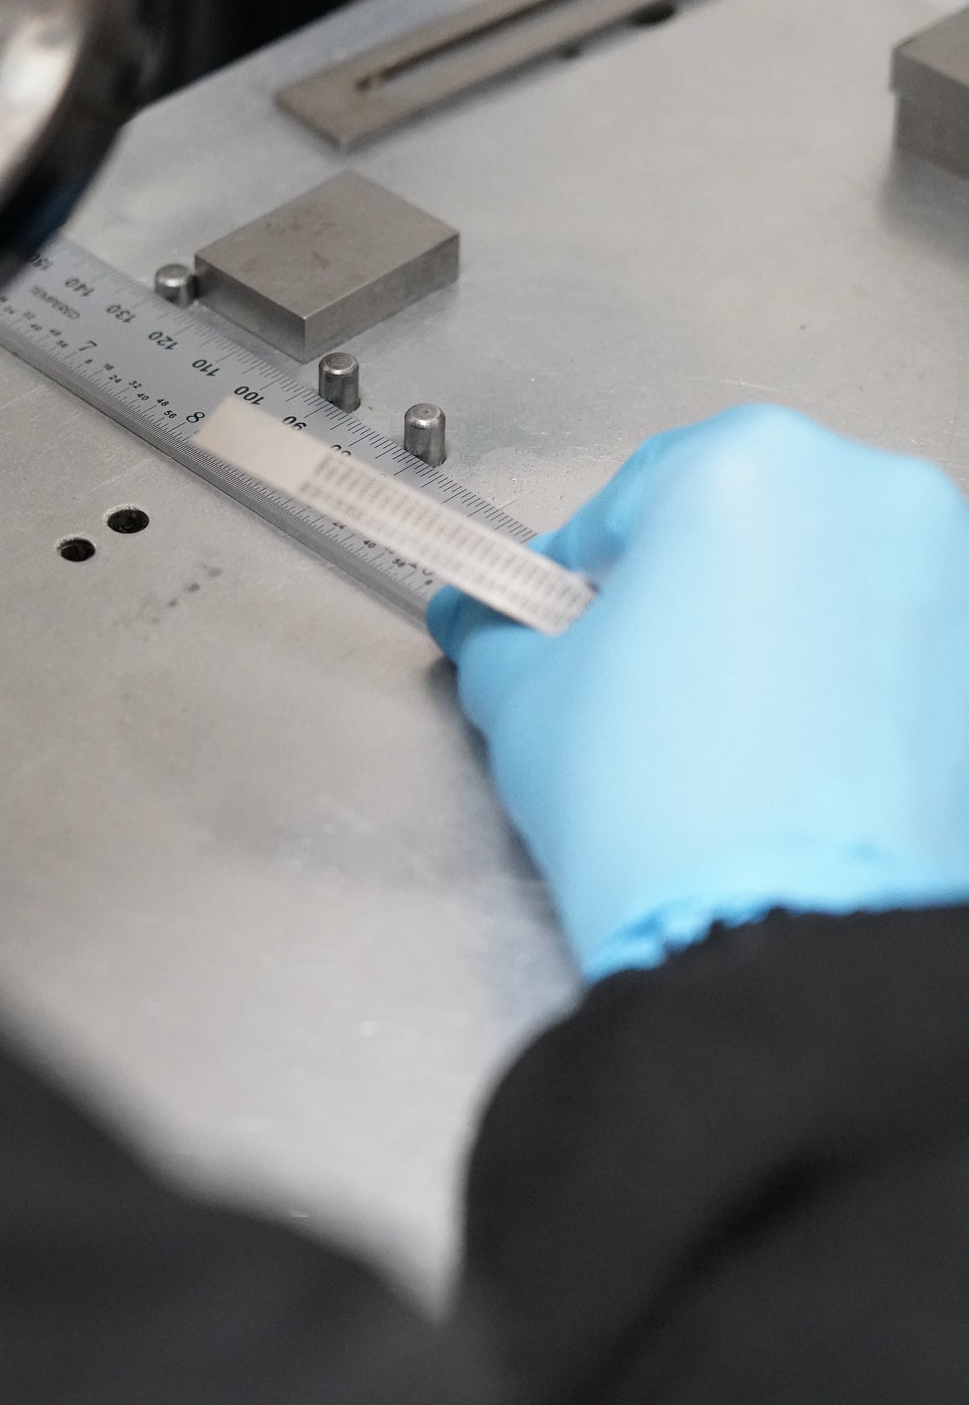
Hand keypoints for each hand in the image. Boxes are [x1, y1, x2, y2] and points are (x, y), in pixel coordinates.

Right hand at [429, 405, 968, 977]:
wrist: (784, 941)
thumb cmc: (664, 809)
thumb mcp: (525, 701)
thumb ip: (496, 637)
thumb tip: (482, 621)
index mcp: (746, 463)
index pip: (630, 498)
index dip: (577, 569)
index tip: (555, 614)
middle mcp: (866, 490)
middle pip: (740, 521)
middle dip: (683, 589)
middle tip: (631, 671)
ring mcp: (948, 575)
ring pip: (823, 577)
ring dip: (766, 626)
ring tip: (710, 722)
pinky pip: (887, 643)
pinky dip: (837, 678)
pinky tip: (780, 748)